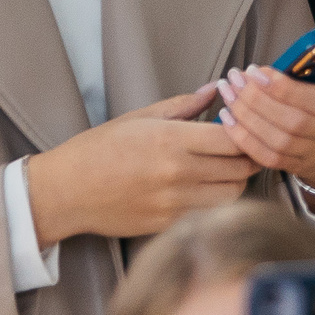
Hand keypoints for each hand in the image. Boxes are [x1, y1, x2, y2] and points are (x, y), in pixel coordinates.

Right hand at [23, 88, 256, 242]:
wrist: (66, 191)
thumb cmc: (98, 149)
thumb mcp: (139, 118)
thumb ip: (183, 105)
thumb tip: (214, 89)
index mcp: (171, 140)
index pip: (233, 138)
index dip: (246, 131)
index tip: (243, 125)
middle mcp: (178, 172)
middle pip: (240, 168)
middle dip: (248, 156)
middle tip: (244, 148)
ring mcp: (175, 203)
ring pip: (233, 194)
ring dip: (237, 181)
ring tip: (227, 169)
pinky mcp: (170, 225)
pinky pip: (211, 213)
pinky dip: (217, 201)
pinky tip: (207, 189)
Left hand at [216, 6, 314, 192]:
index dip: (285, 90)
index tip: (259, 70)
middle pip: (293, 123)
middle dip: (259, 100)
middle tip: (236, 77)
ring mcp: (314, 154)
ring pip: (276, 141)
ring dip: (247, 116)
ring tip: (229, 91)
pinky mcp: (295, 166)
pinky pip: (266, 157)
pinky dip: (244, 139)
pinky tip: (228, 117)